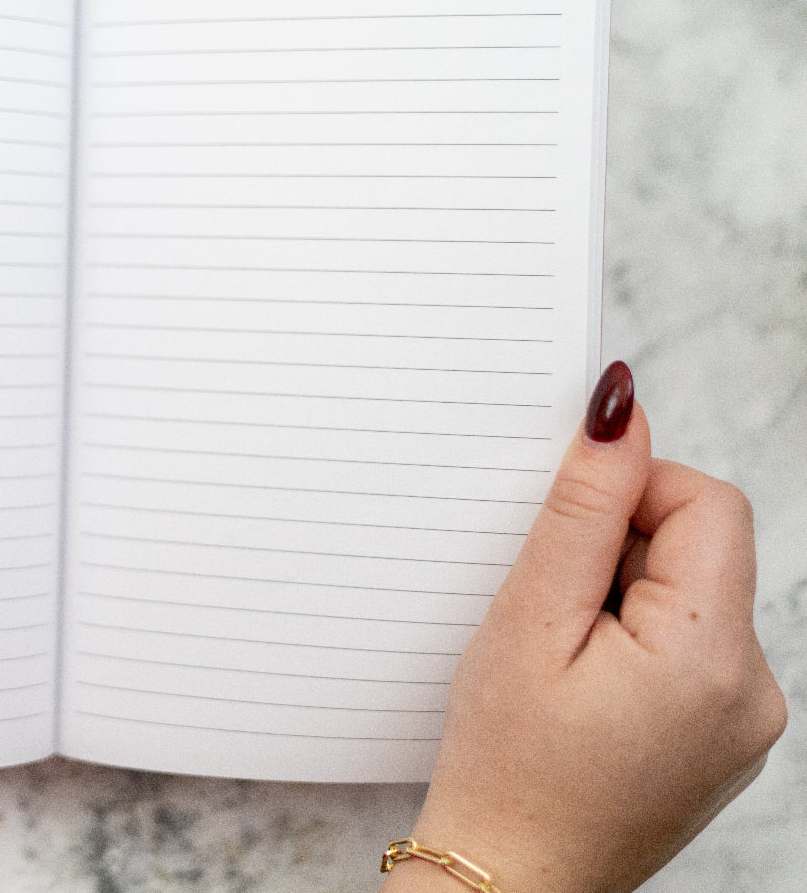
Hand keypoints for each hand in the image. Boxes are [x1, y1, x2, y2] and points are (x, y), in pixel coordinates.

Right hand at [384, 362, 787, 892]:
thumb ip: (582, 510)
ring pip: (691, 592)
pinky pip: (691, 643)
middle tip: (547, 614)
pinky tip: (583, 684)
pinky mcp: (726, 733)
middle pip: (700, 547)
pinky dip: (634, 637)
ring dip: (622, 596)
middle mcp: (755, 688)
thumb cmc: (505, 766)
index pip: (706, 502)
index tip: (563, 538)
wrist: (509, 876)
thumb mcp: (527, 621)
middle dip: (617, 553)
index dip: (631, 493)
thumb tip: (620, 414)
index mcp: (712, 657)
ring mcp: (747, 718)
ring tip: (560, 659)